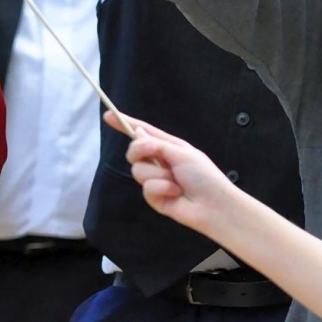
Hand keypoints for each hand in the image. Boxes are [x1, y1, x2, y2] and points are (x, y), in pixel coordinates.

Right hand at [107, 112, 238, 235]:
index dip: (125, 124)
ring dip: (158, 175)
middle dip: (140, 150)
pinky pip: (146, 188)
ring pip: (138, 170)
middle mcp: (160, 161)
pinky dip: (161, 189)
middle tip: (152, 151)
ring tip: (176, 182)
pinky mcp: (154, 197)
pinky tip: (175, 194)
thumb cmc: (204, 176)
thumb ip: (157, 144)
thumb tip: (138, 133)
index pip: (143, 132)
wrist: (214, 206)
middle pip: (134, 151)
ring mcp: (156, 180)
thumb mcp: (181, 152)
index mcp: (168, 146)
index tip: (108, 116)